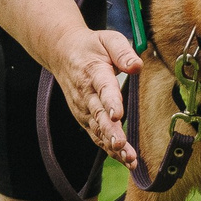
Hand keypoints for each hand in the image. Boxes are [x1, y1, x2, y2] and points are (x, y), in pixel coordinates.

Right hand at [59, 27, 142, 166]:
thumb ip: (123, 52)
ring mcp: (84, 109)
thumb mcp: (108, 40)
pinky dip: (109, 150)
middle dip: (110, 131)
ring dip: (112, 146)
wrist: (63, 54)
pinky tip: (124, 161)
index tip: (118, 115)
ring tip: (129, 159)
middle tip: (120, 144)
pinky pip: (97, 136)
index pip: (103, 89)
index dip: (111, 103)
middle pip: (99, 115)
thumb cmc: (92, 47)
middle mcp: (86, 95)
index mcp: (94, 73)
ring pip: (98, 130)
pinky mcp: (85, 119)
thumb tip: (137, 66)